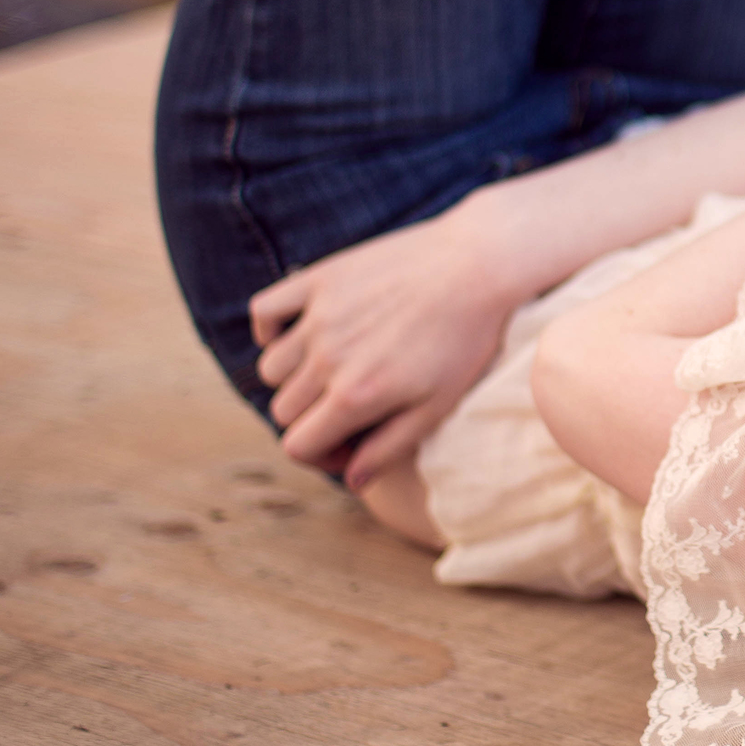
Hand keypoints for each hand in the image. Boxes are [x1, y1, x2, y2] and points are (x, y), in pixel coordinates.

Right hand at [248, 204, 526, 488]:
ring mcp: (319, 315)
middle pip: (284, 409)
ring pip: (272, 367)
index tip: (349, 443)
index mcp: (356, 395)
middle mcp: (327, 358)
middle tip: (351, 407)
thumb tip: (353, 480)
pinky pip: (264, 310)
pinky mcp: (319, 279)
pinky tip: (305, 332)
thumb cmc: (467, 339)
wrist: (480, 265)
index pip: (297, 444)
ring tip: (336, 368)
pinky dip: (272, 327)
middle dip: (313, 417)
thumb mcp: (438, 405)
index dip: (321, 454)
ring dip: (295, 376)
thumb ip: (390, 447)